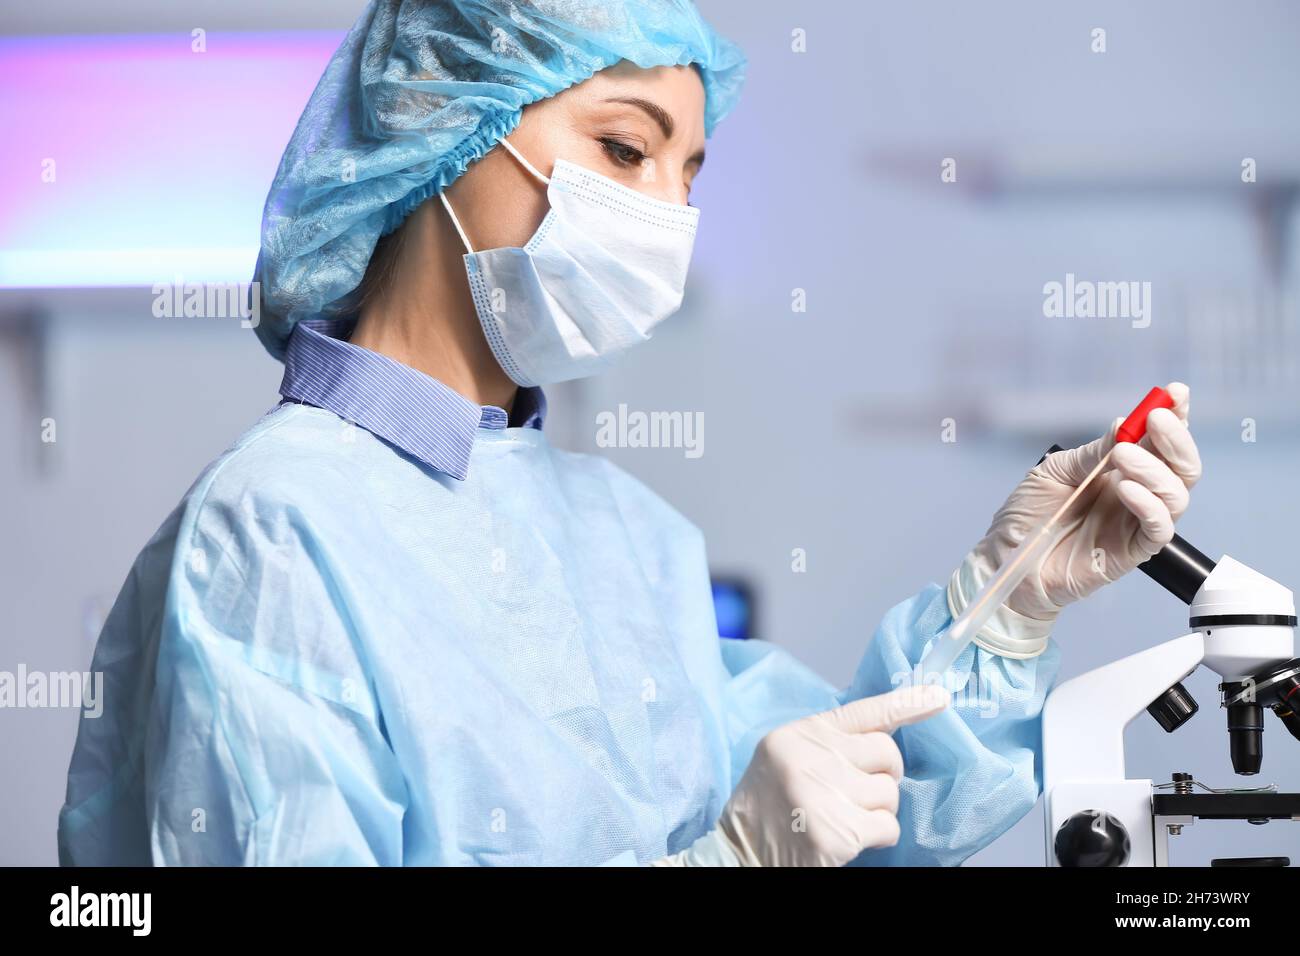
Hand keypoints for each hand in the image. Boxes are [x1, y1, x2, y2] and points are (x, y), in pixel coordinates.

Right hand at [715, 685, 948, 866]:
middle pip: (888, 753)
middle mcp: (811, 757)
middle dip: (885, 775)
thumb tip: (886, 735)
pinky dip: (878, 837)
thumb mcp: (788, 757)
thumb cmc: (768, 806)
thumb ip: (828, 743)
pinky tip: (849, 839)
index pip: (864, 710)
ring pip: (891, 794)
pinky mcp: (836, 833)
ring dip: (877, 811)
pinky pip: (888, 827)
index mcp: (800, 734)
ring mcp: (824, 794)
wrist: (738, 853)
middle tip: (860, 792)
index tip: (940, 695)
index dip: (907, 702)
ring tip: (845, 818)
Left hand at [954, 382, 1201, 654]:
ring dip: (1155, 469)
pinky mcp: (1132, 552)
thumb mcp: (1055, 471)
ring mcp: (1136, 523)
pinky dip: (1149, 505)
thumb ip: (1092, 453)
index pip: (1160, 442)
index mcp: (1121, 470)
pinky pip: (1158, 528)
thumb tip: (1124, 425)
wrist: (1005, 560)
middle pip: (1181, 467)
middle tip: (1154, 420)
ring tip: (1121, 456)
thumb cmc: (1028, 516)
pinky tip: (1126, 489)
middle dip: (1175, 439)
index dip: (1175, 416)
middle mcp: (1137, 494)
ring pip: (1176, 494)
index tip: (1176, 392)